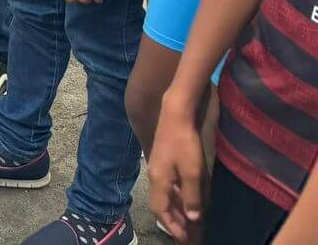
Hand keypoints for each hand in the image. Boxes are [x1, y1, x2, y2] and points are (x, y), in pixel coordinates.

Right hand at [149, 97, 207, 240]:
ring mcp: (157, 167)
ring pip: (164, 194)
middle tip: (187, 232)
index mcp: (159, 181)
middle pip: (161, 204)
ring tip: (188, 219)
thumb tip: (193, 218)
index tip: (183, 238)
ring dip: (175, 208)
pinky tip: (186, 197)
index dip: (172, 225)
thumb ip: (192, 196)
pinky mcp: (163, 160)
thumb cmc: (184, 144)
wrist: (175, 115)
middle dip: (173, 220)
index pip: (160, 210)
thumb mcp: (192, 172)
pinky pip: (168, 185)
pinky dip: (176, 196)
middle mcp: (155, 176)